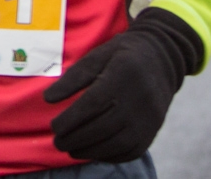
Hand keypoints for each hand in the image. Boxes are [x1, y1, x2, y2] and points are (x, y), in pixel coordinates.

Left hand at [44, 7, 198, 161]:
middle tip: (57, 141)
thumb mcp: (98, 55)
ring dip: (89, 150)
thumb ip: (73, 77)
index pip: (94, 103)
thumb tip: (48, 99)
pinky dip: (108, 155)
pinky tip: (92, 151)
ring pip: (116, 143)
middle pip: (103, 126)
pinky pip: (130, 151)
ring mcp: (149, 118)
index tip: (54, 126)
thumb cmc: (122, 56)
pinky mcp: (153, 131)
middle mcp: (139, 98)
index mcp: (124, 73)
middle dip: (76, 138)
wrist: (162, 59)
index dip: (71, 119)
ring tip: (70, 148)